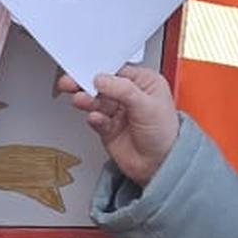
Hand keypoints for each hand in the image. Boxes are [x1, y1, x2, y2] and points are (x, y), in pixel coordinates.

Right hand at [57, 66, 179, 186]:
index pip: (118, 70)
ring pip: (96, 100)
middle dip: (87, 83)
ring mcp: (118, 112)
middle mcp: (130, 96)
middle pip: (102, 84)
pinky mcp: (108, 128)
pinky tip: (95, 118)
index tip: (87, 70)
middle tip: (71, 82)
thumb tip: (102, 79)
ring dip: (87, 99)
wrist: (159, 167)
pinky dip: (93, 117)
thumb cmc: (165, 135)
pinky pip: (96, 118)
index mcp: (144, 83)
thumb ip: (123, 90)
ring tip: (80, 99)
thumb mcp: (147, 106)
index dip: (102, 70)